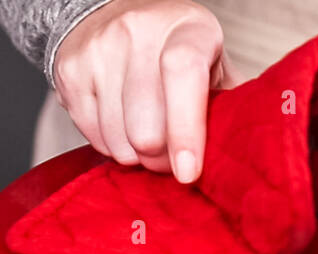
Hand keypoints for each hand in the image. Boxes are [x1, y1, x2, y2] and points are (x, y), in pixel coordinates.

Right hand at [53, 0, 237, 182]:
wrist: (108, 16)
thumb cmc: (173, 52)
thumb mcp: (210, 65)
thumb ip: (229, 106)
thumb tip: (247, 156)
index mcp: (186, 28)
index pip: (182, 74)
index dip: (186, 131)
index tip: (188, 173)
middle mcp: (138, 30)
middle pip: (146, 128)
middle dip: (161, 160)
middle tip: (170, 158)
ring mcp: (98, 49)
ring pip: (119, 141)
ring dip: (136, 156)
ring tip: (146, 136)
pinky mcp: (70, 71)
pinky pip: (93, 137)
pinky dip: (111, 145)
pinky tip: (120, 125)